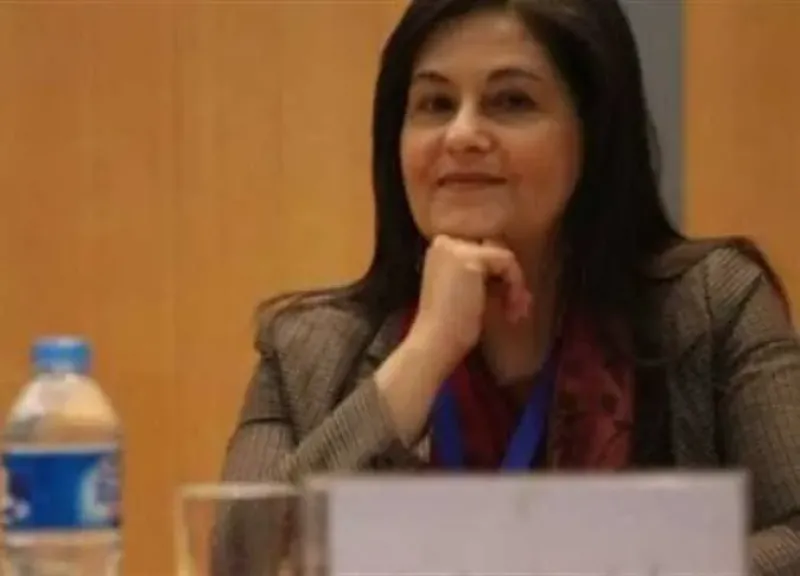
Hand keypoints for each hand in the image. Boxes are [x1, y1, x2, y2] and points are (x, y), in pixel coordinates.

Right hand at [407, 235, 530, 377]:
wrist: (436, 342)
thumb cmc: (451, 325)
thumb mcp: (467, 291)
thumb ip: (484, 275)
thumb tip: (517, 275)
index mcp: (440, 248)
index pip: (482, 250)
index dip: (499, 275)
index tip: (507, 304)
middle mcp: (445, 241)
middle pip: (494, 249)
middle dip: (510, 279)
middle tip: (517, 309)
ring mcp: (456, 247)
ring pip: (503, 256)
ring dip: (515, 285)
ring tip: (514, 312)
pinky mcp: (471, 258)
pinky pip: (507, 261)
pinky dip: (515, 284)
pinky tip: (510, 308)